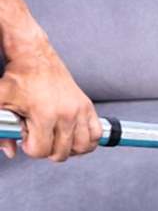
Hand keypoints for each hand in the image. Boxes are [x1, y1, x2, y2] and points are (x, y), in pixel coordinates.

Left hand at [0, 35, 101, 160]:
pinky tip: (74, 138)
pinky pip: (96, 135)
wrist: (36, 58)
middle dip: (47, 150)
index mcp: (45, 114)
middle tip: (40, 137)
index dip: (31, 148)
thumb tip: (10, 151)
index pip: (42, 150)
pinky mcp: (88, 108)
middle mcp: (66, 114)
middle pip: (61, 152)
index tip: (27, 138)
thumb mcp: (1, 102)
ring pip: (82, 147)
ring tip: (57, 140)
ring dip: (69, 149)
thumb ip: (1, 130)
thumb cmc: (18, 79)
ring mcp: (80, 111)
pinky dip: (88, 142)